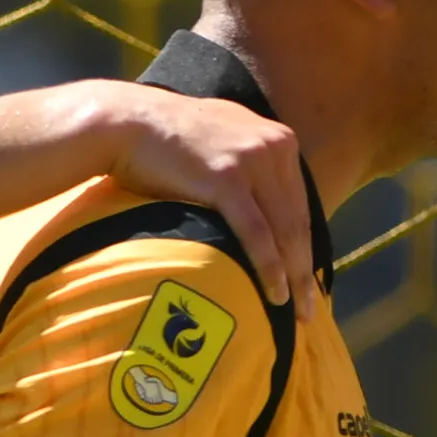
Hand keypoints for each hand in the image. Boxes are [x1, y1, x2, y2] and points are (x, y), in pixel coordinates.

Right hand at [84, 86, 316, 307]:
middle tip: (309, 310)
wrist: (128, 122)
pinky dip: (270, 267)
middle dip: (305, 269)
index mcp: (278, 139)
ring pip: (283, 231)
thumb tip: (262, 205)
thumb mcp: (225, 141)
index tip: (306, 280)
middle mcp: (272, 147)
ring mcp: (251, 161)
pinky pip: (257, 233)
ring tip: (297, 313)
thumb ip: (250, 165)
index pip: (299, 204)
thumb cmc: (169, 140)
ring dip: (294, 277)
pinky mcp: (226, 179)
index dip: (305, 246)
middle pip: (297, 221)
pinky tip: (276, 294)